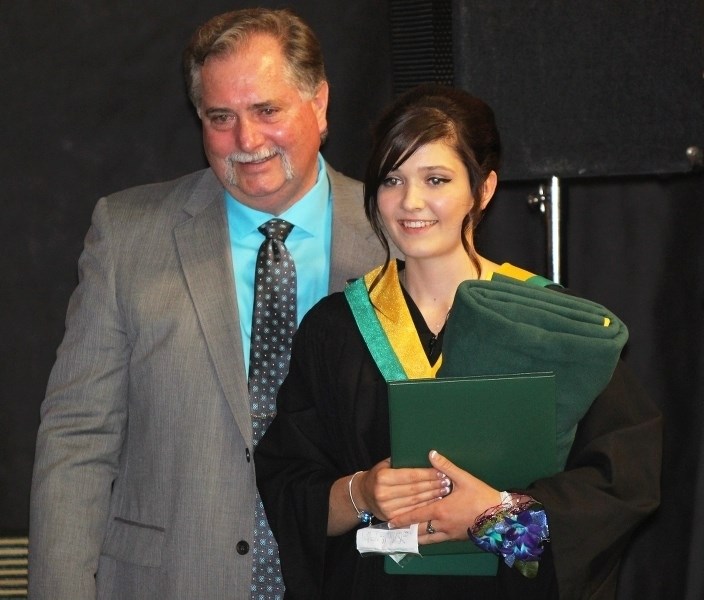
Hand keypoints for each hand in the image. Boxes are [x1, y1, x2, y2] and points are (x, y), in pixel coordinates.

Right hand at [354, 457, 451, 521]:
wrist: (363, 495)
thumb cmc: (378, 476)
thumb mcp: (385, 464)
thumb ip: (401, 461)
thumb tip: (424, 455)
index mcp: (383, 477)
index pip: (411, 476)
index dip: (427, 474)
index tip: (441, 471)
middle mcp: (384, 493)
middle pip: (415, 489)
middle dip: (433, 485)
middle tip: (447, 481)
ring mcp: (387, 507)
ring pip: (415, 501)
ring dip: (432, 496)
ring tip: (445, 490)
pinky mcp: (391, 517)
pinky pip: (413, 512)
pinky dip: (425, 507)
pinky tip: (435, 501)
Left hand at [387, 450, 501, 544]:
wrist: (500, 517)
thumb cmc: (481, 497)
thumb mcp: (464, 479)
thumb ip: (446, 466)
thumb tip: (431, 453)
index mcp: (440, 510)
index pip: (415, 515)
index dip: (402, 519)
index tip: (390, 521)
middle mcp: (442, 525)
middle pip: (418, 531)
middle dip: (405, 531)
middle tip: (393, 530)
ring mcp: (450, 534)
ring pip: (427, 539)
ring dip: (415, 537)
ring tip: (404, 537)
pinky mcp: (457, 538)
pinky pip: (438, 541)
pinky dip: (428, 540)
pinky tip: (425, 538)